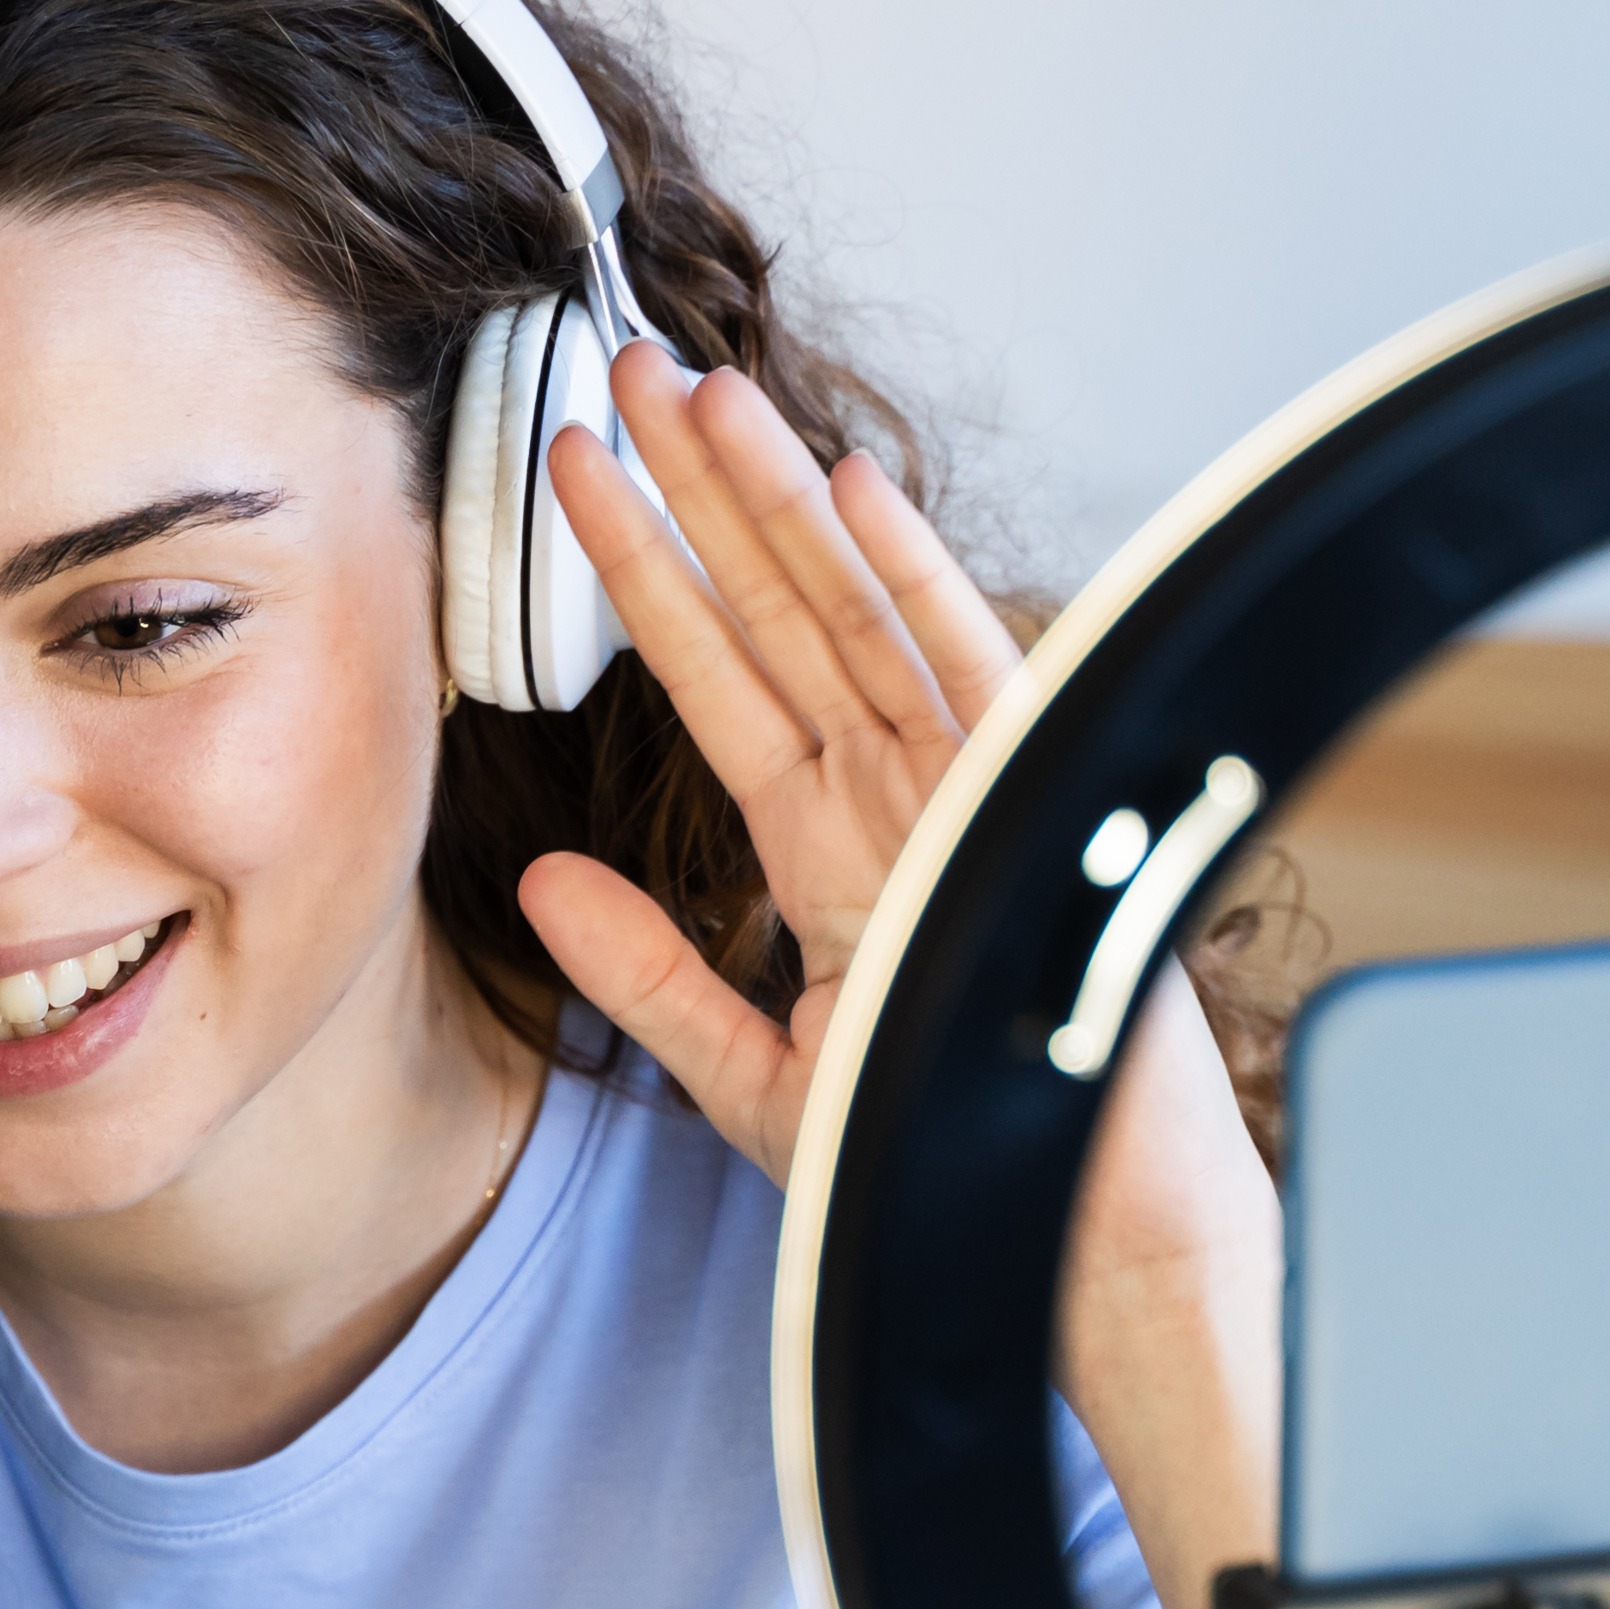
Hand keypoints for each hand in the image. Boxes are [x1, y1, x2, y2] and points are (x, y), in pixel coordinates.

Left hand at [517, 344, 1023, 1186]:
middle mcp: (888, 795)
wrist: (1072, 1239)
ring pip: (850, 611)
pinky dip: (914, 576)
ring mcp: (960, 789)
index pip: (712, 677)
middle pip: (772, 609)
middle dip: (696, 488)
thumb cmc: (937, 1163)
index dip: (642, 572)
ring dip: (775, 498)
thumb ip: (650, 976)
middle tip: (619, 369)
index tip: (574, 475)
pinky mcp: (1026, 806)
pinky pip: (965, 668)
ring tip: (696, 393)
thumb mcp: (754, 1077)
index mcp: (823, 847)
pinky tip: (852, 486)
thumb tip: (537, 880)